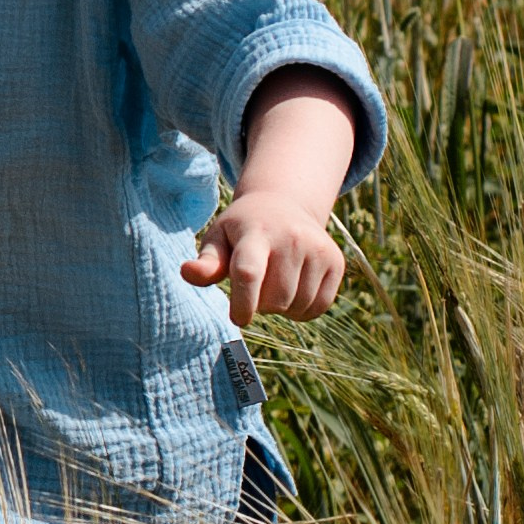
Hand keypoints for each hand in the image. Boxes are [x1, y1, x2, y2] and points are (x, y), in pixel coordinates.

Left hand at [181, 189, 346, 324]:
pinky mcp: (336, 262)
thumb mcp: (219, 238)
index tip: (238, 319)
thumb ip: (207, 262)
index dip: (243, 302)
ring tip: (273, 282)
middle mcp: (292, 238)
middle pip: (275, 299)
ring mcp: (318, 249)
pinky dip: (302, 310)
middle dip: (260, 304)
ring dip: (281, 307)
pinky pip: (318, 307)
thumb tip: (187, 273)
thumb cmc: (242, 230)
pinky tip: (293, 289)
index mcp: (256, 232)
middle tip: (255, 286)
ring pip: (297, 306)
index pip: (249, 272)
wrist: (285, 205)